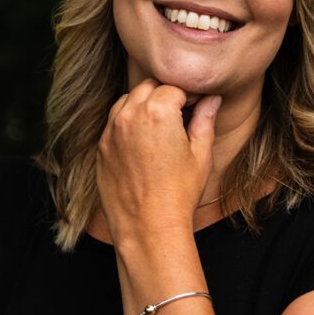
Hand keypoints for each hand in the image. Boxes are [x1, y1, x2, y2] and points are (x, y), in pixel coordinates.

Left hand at [96, 79, 221, 242]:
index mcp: (157, 112)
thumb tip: (211, 100)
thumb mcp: (201, 155)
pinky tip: (143, 143)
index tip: (196, 108)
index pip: (174, 87)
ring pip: (127, 101)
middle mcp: (129, 115)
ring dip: (143, 106)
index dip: (188, 96)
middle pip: (148, 87)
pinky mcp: (101, 147)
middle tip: (179, 117)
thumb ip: (205, 121)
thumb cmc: (179, 193)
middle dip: (164, 96)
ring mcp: (111, 131)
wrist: (147, 227)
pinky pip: (114, 122)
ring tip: (160, 129)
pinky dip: (128, 123)